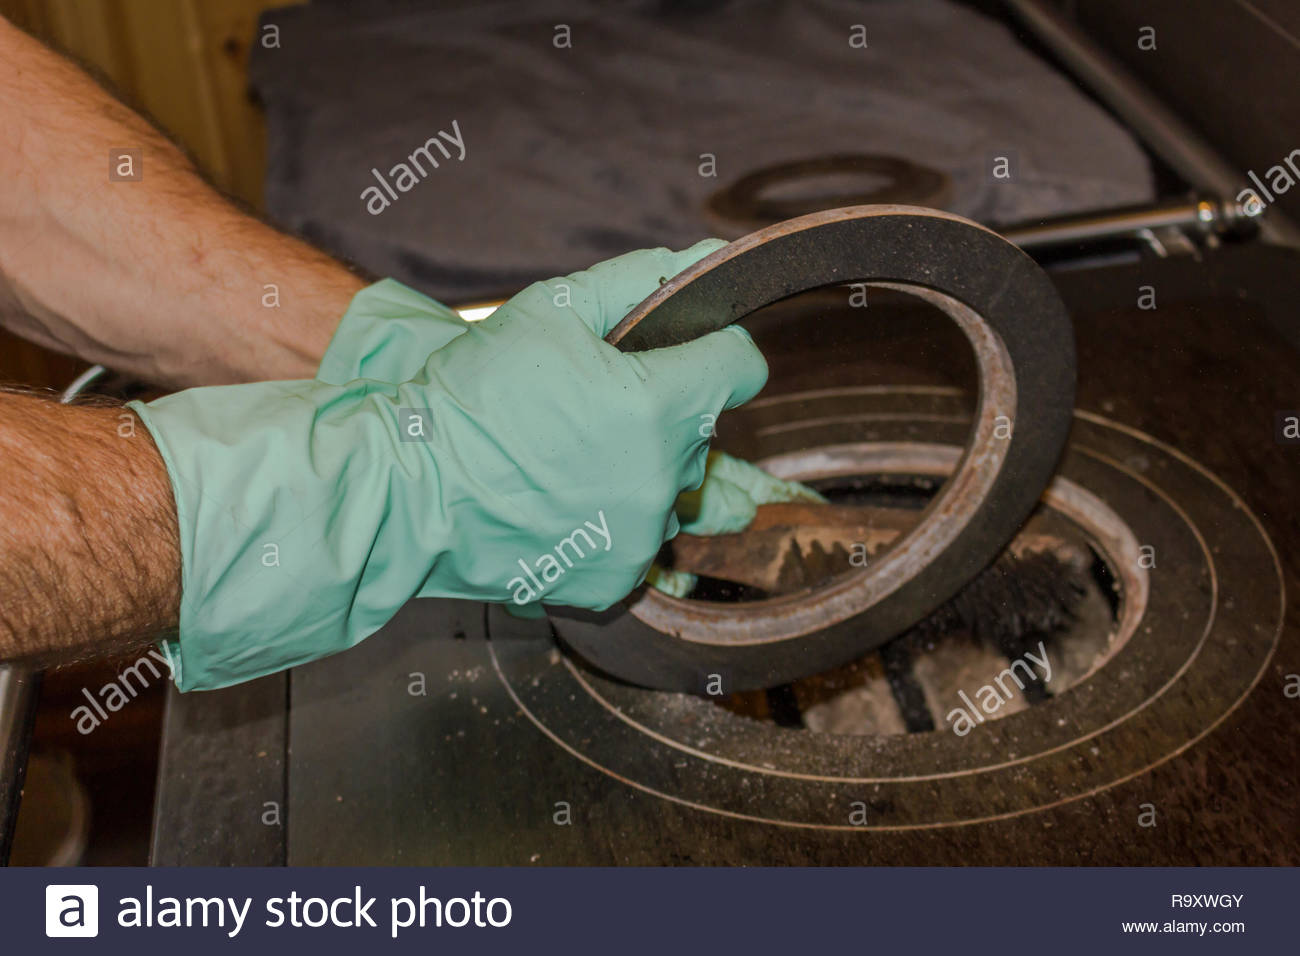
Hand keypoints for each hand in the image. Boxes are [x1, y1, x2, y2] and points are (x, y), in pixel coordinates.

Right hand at [129, 243, 766, 688]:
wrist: (405, 490)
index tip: (681, 351)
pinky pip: (636, 537)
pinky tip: (559, 500)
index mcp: (659, 405)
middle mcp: (664, 478)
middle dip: (663, 409)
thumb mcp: (550, 312)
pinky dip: (609, 518)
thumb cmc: (473, 396)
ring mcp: (641, 536)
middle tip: (593, 403)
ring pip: (671, 487)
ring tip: (568, 456)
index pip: (741, 367)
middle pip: (702, 430)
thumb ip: (637, 280)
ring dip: (640, 467)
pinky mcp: (615, 579)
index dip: (713, 348)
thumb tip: (703, 259)